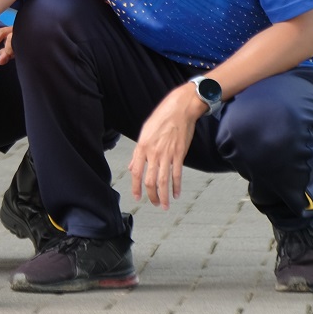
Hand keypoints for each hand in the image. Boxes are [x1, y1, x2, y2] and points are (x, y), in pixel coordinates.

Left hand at [128, 83, 206, 210]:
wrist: (179, 109)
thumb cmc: (161, 118)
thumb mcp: (144, 132)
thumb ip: (138, 152)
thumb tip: (132, 167)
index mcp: (142, 147)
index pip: (136, 173)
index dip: (136, 187)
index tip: (137, 197)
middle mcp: (153, 153)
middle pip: (150, 180)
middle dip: (151, 195)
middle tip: (154, 204)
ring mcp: (167, 154)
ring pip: (163, 181)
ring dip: (163, 196)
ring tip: (164, 205)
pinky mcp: (180, 154)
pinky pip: (177, 174)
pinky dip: (177, 186)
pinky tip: (176, 194)